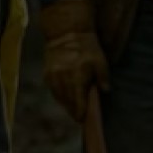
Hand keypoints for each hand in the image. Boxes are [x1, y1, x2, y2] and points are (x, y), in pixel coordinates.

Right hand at [41, 0, 109, 121]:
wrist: (66, 32)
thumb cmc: (87, 47)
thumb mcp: (100, 61)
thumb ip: (103, 78)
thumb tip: (106, 91)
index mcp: (77, 77)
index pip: (78, 101)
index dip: (80, 112)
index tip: (82, 120)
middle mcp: (62, 78)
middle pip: (67, 101)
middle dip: (73, 111)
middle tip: (78, 118)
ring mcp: (53, 75)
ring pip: (58, 96)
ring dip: (65, 105)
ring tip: (72, 111)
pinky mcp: (47, 73)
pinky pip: (53, 89)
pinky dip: (59, 96)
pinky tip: (64, 99)